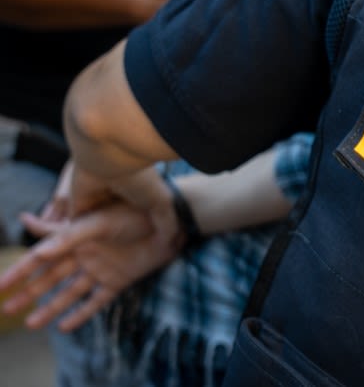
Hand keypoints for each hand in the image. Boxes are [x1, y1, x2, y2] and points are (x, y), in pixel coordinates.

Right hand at [0, 202, 183, 330]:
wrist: (169, 223)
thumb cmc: (131, 215)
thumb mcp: (96, 222)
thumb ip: (65, 235)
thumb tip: (31, 238)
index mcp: (75, 238)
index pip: (40, 257)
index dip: (20, 271)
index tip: (0, 286)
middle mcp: (84, 255)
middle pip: (50, 278)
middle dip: (29, 293)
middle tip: (7, 309)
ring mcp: (100, 270)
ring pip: (69, 293)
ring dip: (50, 308)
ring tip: (32, 324)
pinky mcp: (118, 281)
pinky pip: (96, 301)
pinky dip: (81, 314)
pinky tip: (64, 327)